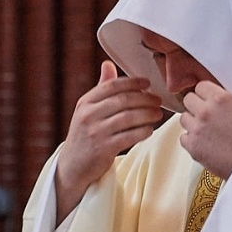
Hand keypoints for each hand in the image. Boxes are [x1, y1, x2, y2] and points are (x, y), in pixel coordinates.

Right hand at [54, 61, 159, 219]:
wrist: (73, 166)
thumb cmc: (85, 135)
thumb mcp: (87, 111)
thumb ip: (100, 89)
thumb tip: (108, 64)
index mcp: (85, 103)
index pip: (112, 85)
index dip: (133, 82)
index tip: (147, 83)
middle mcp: (88, 115)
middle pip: (123, 100)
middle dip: (145, 99)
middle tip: (158, 101)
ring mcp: (96, 132)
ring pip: (129, 118)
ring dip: (147, 114)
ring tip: (157, 114)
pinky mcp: (104, 149)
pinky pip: (130, 136)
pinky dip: (143, 131)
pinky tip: (149, 130)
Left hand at [179, 60, 231, 178]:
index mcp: (221, 99)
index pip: (200, 86)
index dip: (208, 94)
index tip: (215, 102)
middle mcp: (205, 112)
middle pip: (189, 100)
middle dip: (198, 106)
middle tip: (212, 116)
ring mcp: (197, 131)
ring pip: (183, 119)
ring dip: (193, 122)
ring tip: (209, 130)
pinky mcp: (193, 148)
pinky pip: (183, 138)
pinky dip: (192, 141)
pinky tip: (207, 143)